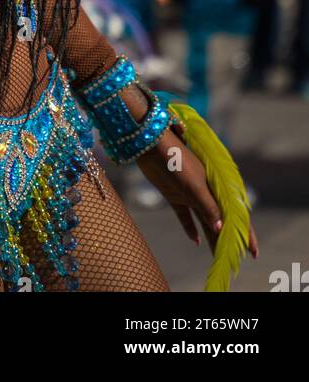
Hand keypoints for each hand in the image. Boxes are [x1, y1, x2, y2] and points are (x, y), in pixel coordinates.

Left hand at [137, 130, 258, 259]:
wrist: (151, 145)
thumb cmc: (176, 161)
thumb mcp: (194, 185)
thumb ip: (207, 206)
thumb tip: (221, 229)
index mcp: (215, 188)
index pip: (234, 214)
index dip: (246, 233)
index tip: (253, 253)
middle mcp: (205, 192)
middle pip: (219, 220)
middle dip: (228, 239)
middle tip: (235, 260)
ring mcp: (189, 194)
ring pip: (204, 221)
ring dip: (210, 237)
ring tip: (216, 256)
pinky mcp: (173, 195)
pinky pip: (185, 216)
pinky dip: (190, 228)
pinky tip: (194, 241)